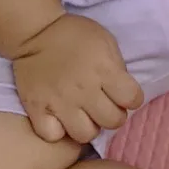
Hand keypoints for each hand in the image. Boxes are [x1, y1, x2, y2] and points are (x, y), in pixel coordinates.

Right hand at [10, 13, 143, 143]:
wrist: (36, 32)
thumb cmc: (75, 35)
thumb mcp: (105, 41)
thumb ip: (117, 67)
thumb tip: (122, 93)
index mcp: (103, 68)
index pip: (132, 99)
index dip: (132, 98)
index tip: (124, 94)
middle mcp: (83, 88)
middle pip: (112, 121)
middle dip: (113, 115)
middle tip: (104, 105)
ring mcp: (59, 102)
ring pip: (85, 134)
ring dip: (88, 126)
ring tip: (83, 115)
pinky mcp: (37, 109)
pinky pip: (53, 136)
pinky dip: (58, 131)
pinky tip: (60, 119)